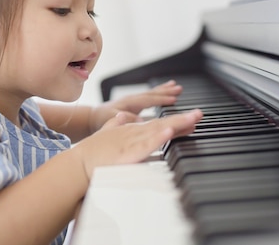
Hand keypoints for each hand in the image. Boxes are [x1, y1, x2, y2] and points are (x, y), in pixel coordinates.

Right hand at [73, 109, 202, 179]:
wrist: (79, 164)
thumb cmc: (92, 152)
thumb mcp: (106, 134)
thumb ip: (116, 124)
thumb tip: (123, 116)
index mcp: (131, 130)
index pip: (158, 123)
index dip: (176, 121)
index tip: (192, 117)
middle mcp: (134, 133)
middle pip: (163, 124)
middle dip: (183, 119)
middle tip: (200, 113)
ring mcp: (131, 142)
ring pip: (158, 131)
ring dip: (176, 125)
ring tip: (192, 119)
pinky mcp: (128, 154)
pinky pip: (146, 145)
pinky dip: (158, 138)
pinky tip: (169, 132)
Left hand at [89, 80, 182, 131]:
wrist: (92, 117)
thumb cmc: (100, 118)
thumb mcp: (111, 119)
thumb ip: (126, 119)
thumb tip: (140, 120)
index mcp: (129, 102)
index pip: (148, 100)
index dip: (161, 100)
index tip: (174, 99)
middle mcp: (132, 99)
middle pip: (152, 93)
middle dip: (166, 91)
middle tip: (179, 88)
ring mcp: (133, 100)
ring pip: (151, 93)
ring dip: (164, 90)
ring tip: (175, 86)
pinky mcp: (133, 104)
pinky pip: (149, 97)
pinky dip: (158, 95)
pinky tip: (164, 95)